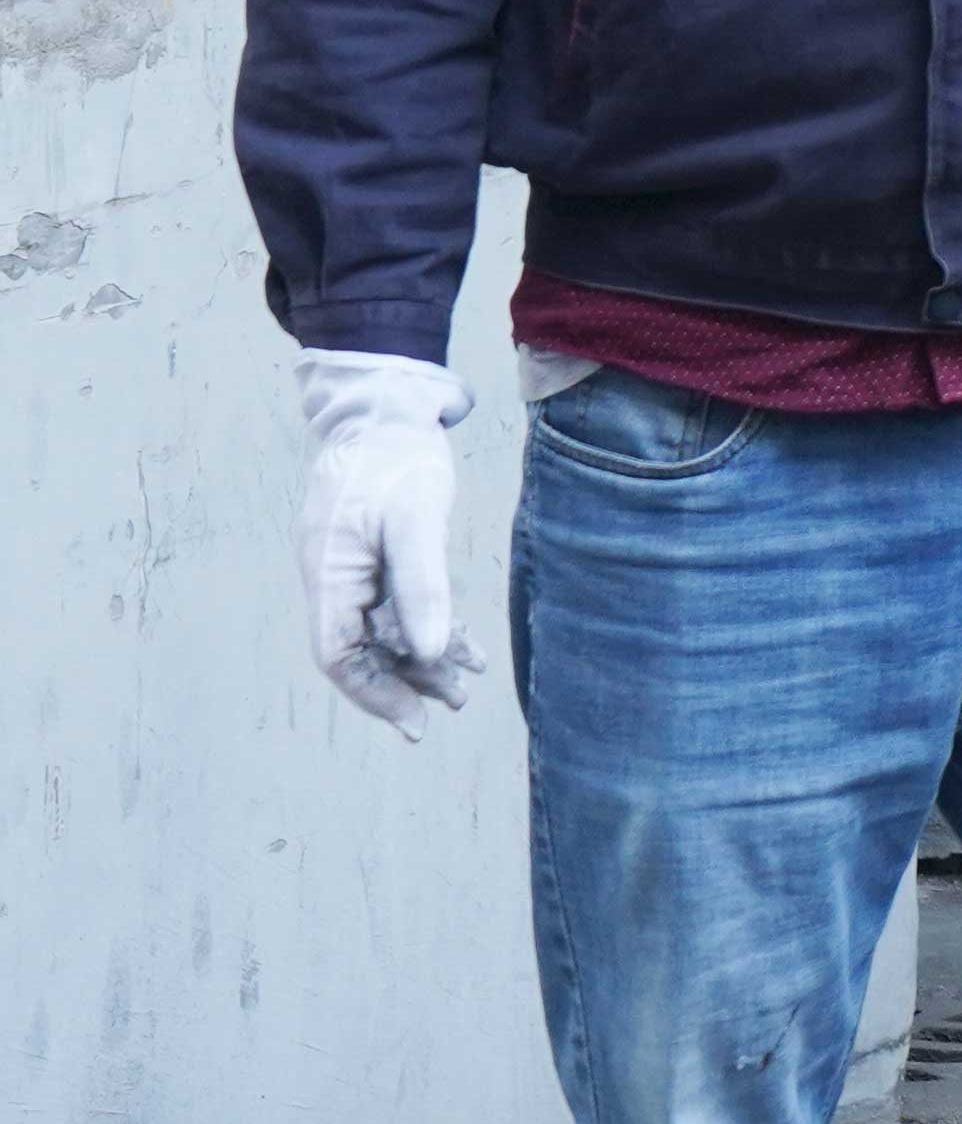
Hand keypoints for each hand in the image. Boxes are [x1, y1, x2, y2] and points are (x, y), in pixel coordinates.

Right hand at [294, 350, 485, 738]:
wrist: (389, 404)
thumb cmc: (397, 457)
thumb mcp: (415, 519)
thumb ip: (420, 584)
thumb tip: (426, 650)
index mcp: (329, 573)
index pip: (339, 655)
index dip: (374, 692)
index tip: (414, 720)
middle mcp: (334, 576)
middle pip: (365, 647)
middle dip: (410, 677)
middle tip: (458, 698)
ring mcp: (353, 564)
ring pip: (385, 626)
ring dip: (425, 653)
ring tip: (468, 677)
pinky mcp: (376, 551)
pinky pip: (397, 600)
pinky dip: (429, 620)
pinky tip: (464, 641)